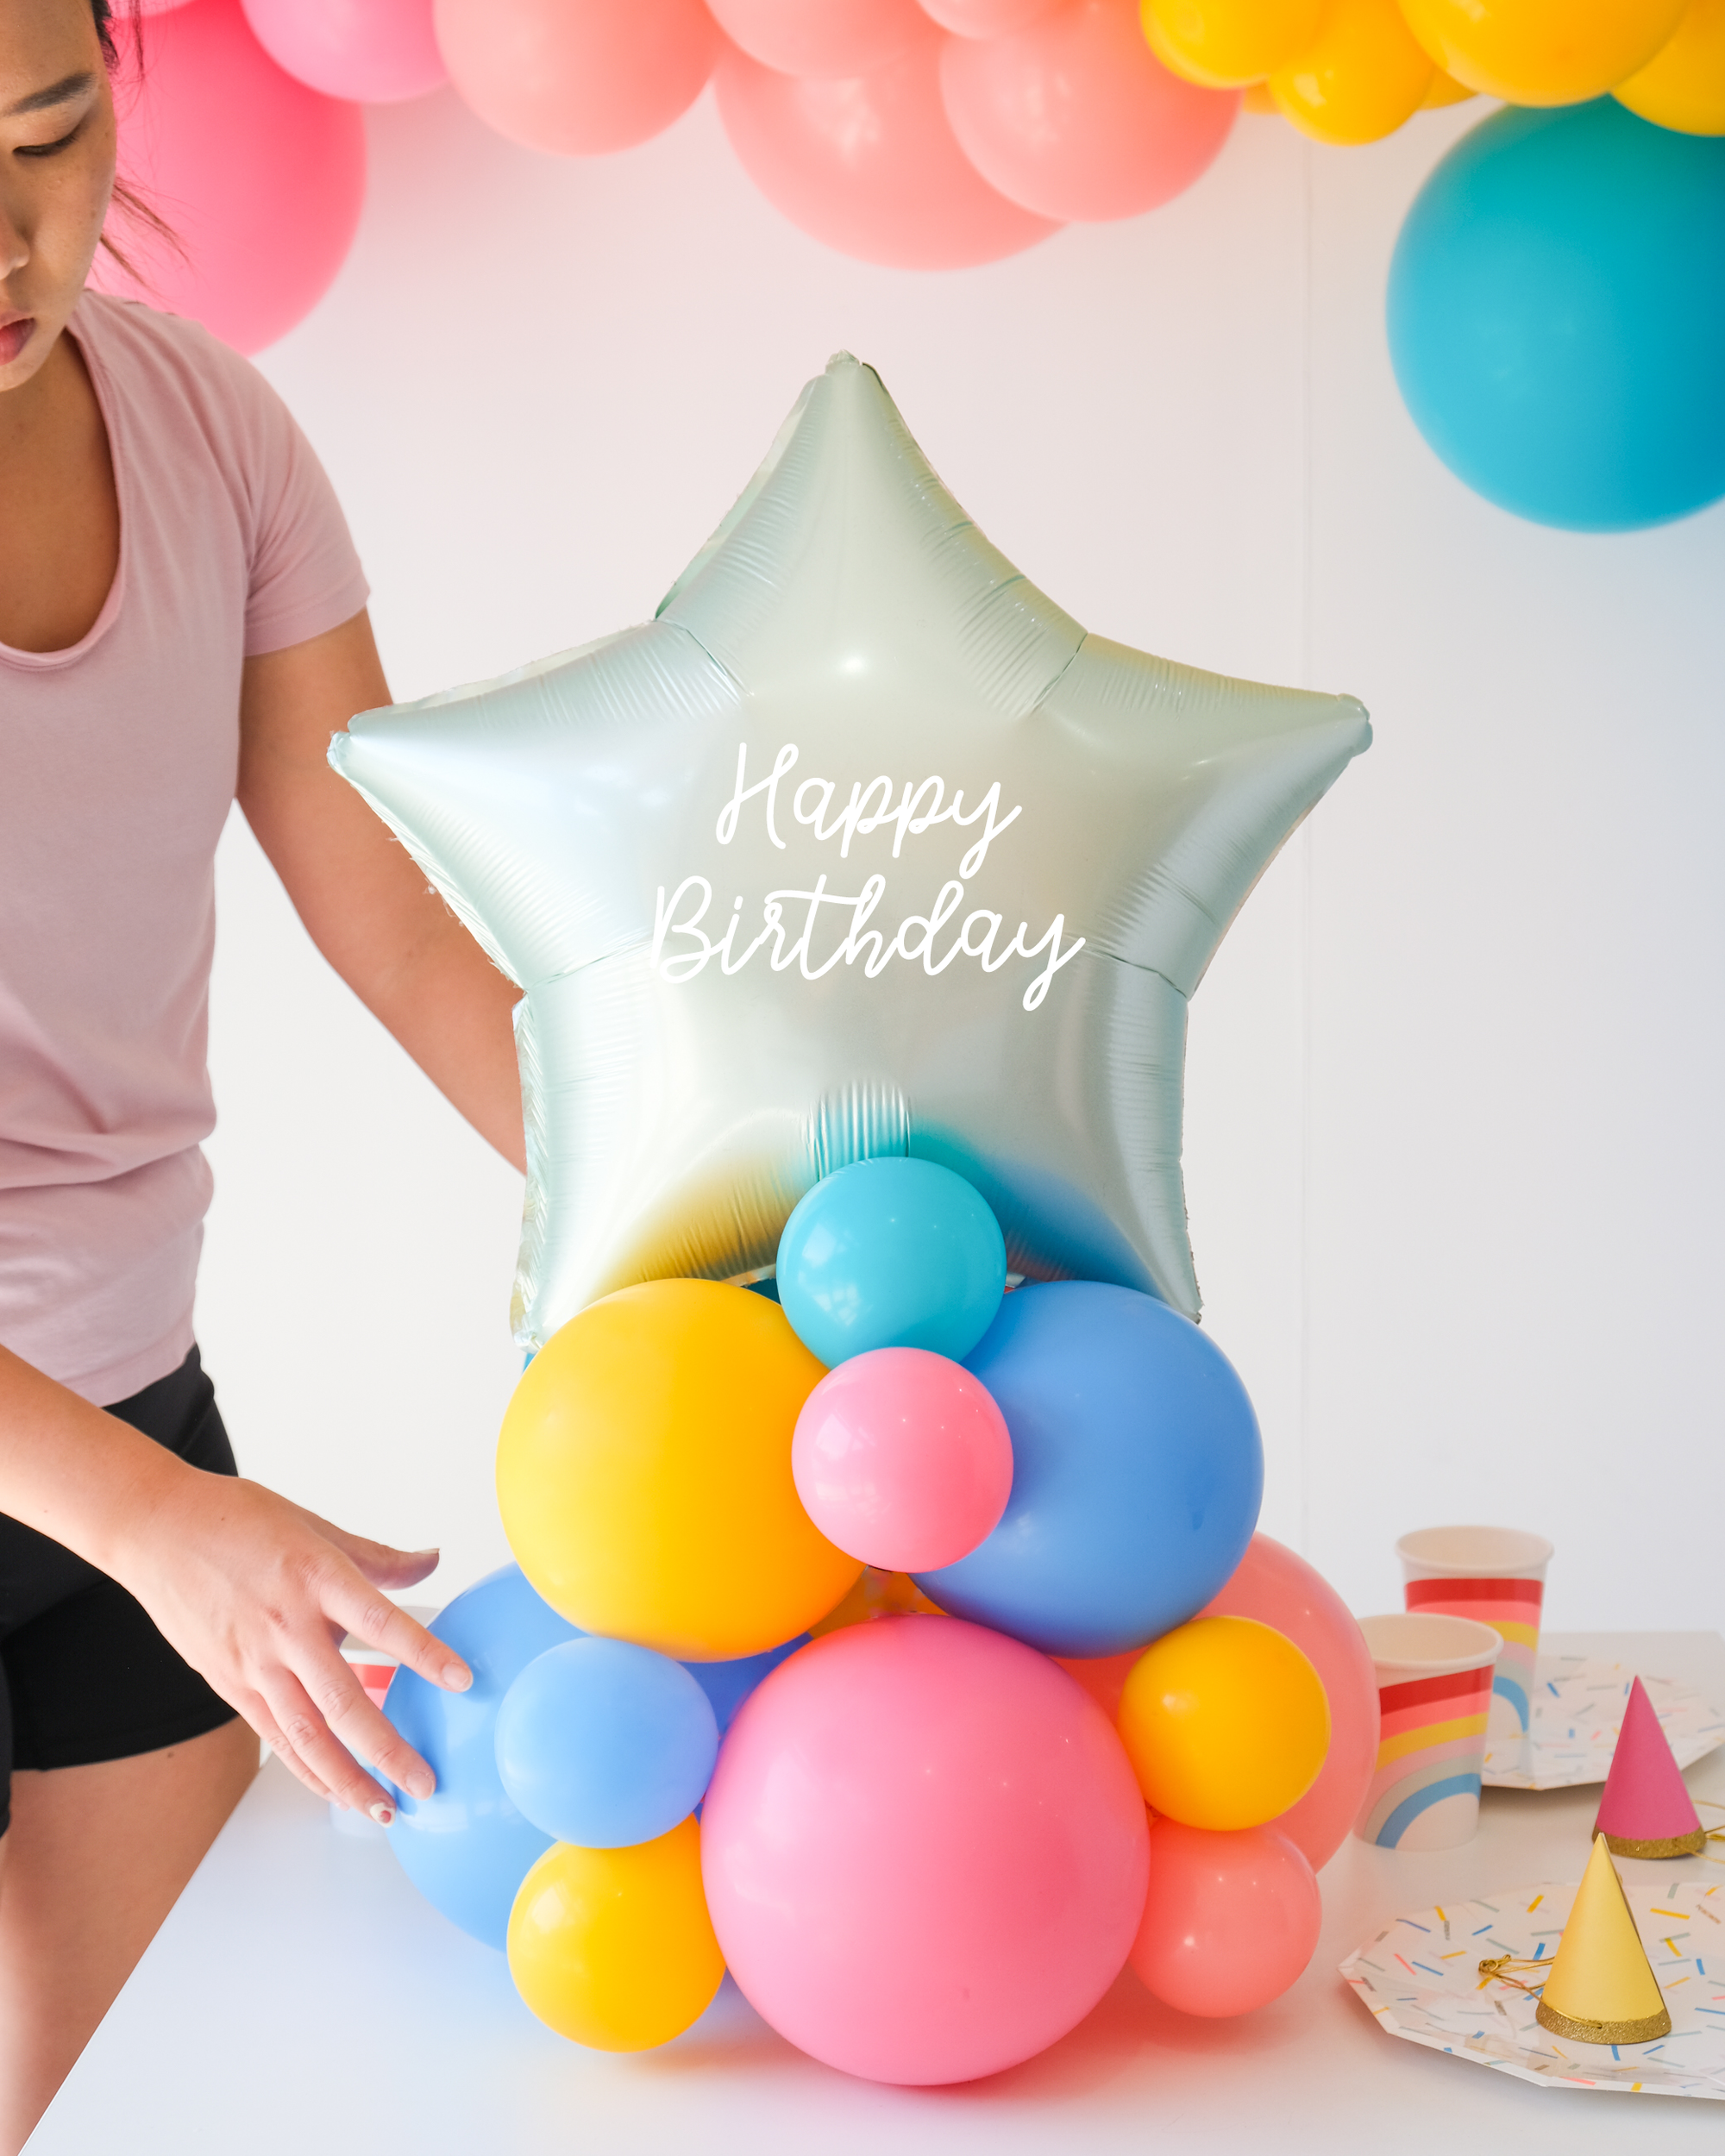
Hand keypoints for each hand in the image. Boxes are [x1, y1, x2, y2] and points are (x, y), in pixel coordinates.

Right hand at [108, 1466, 471, 1820]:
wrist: (157, 1531)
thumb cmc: (237, 1522)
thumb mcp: (315, 1527)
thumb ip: (377, 1558)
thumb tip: (432, 1561)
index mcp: (315, 1577)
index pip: (381, 1622)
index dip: (424, 1654)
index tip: (463, 1681)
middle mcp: (285, 1626)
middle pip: (342, 1702)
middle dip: (387, 1750)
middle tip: (425, 1782)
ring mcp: (254, 1662)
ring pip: (305, 1735)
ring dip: (347, 1779)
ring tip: (384, 1807)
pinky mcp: (229, 1684)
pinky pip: (275, 1736)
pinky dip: (306, 1769)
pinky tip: (335, 1790)